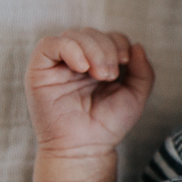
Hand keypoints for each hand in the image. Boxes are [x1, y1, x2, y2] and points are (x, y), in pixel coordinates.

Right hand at [26, 28, 154, 156]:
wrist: (85, 148)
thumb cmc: (107, 125)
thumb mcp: (135, 96)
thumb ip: (142, 71)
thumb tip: (138, 45)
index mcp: (97, 63)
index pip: (108, 37)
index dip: (119, 43)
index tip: (126, 63)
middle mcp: (76, 61)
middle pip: (91, 33)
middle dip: (106, 49)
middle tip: (110, 75)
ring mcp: (57, 65)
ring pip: (73, 35)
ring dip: (92, 50)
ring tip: (100, 75)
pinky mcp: (39, 71)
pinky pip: (49, 45)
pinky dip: (70, 49)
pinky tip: (82, 68)